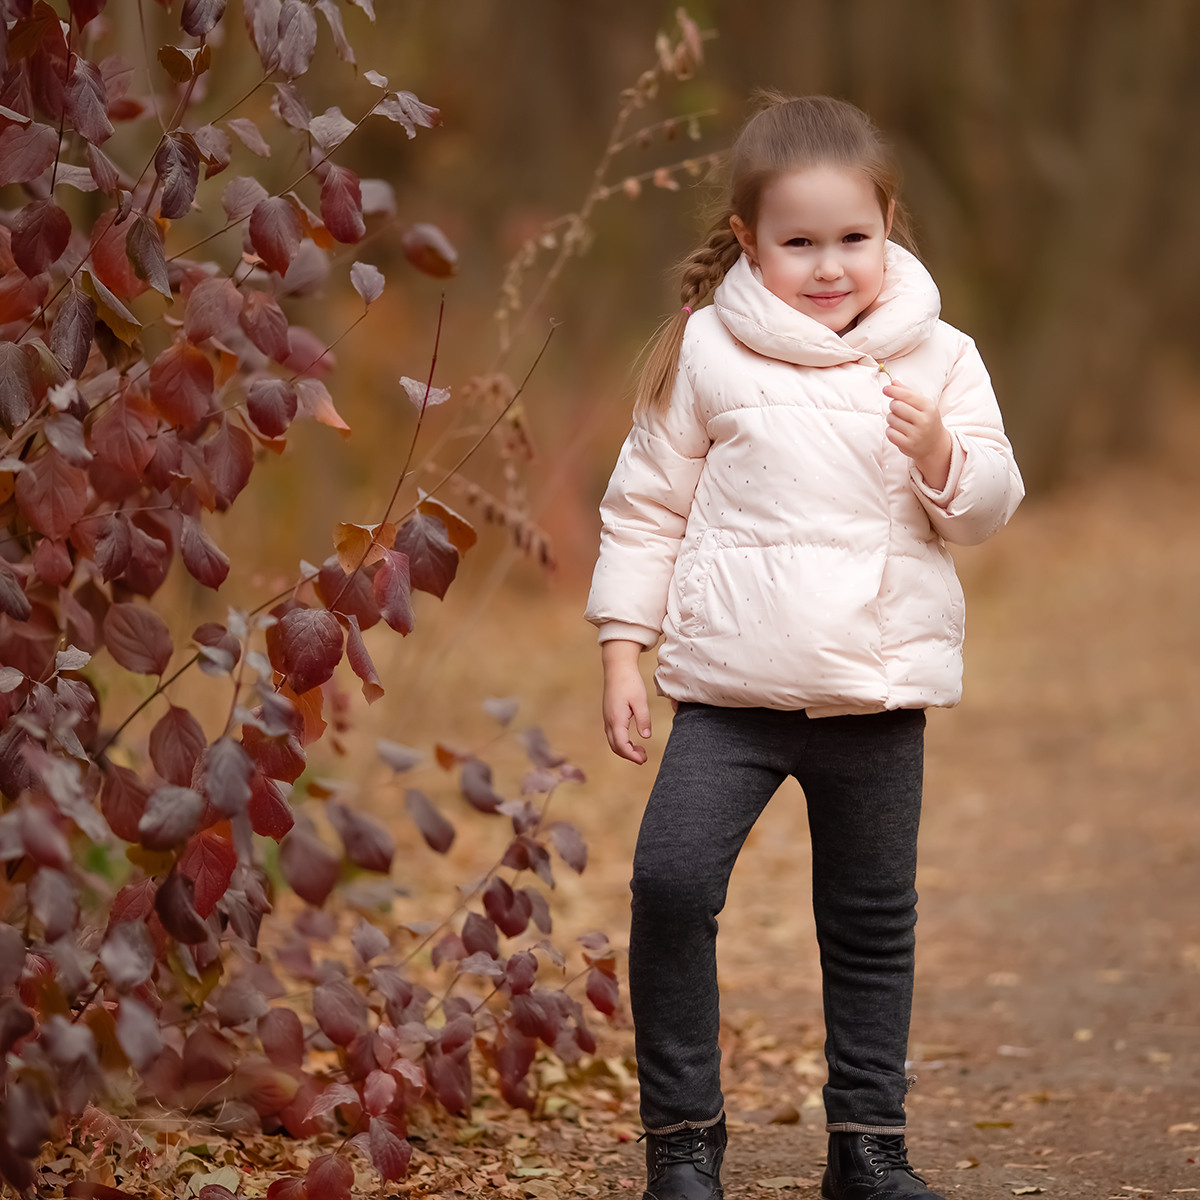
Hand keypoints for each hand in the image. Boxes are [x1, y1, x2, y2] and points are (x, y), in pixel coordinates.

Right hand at [601, 640, 651, 763]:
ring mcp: (607, 718)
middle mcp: (609, 720)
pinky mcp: (609, 714)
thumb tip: (646, 736)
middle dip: (628, 755)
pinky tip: (633, 739)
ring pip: (613, 741)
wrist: (617, 667)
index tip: (644, 759)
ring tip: (641, 750)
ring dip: (625, 749)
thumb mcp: (640, 700)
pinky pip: (613, 734)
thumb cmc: (629, 682)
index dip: (632, 755)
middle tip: (644, 757)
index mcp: (616, 719)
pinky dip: (622, 741)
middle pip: (615, 746)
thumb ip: (643, 719)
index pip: (621, 745)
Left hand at [883, 379, 952, 490]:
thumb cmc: (927, 421)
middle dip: (893, 406)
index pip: (907, 396)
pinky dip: (891, 431)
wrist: (935, 445)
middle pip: (896, 406)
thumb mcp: (923, 405)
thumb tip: (893, 383)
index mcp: (929, 407)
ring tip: (901, 422)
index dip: (894, 391)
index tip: (885, 389)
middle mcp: (924, 420)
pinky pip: (889, 432)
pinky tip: (899, 432)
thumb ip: (908, 393)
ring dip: (891, 419)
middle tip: (898, 410)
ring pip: (891, 419)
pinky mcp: (908, 445)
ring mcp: (916, 434)